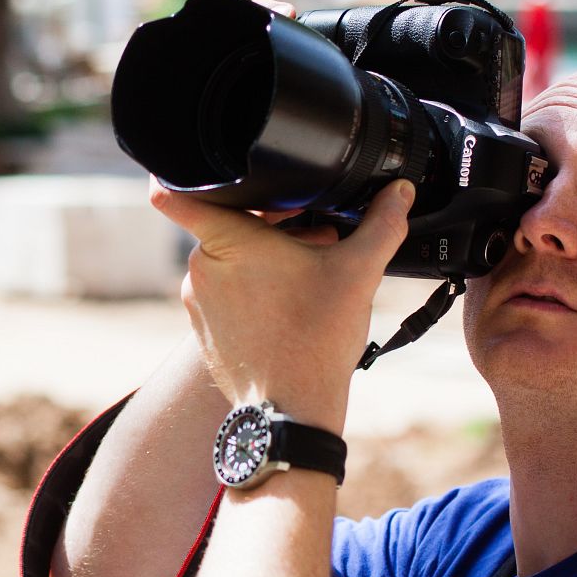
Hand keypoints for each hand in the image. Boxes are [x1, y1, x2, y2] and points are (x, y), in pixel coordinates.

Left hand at [150, 177, 414, 434]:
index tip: (184, 164)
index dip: (174, 173)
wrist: (290, 412)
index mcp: (226, 240)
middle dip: (270, 225)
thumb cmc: (315, 341)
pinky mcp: (202, 329)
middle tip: (314, 240)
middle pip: (227, 223)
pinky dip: (252, 290)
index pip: (176, 194)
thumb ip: (382, 223)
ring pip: (228, 259)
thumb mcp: (358, 272)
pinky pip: (224, 293)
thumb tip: (401, 191)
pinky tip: (288, 305)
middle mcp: (199, 268)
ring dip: (263, 258)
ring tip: (307, 276)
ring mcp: (196, 302)